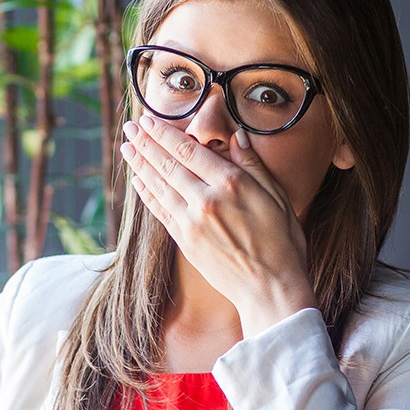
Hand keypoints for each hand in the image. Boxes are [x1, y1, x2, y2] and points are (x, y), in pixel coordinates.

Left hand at [119, 114, 316, 336]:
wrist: (270, 289)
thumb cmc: (282, 242)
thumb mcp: (277, 197)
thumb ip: (253, 165)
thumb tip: (237, 136)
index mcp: (230, 184)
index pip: (187, 150)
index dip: (163, 134)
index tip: (147, 120)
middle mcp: (205, 200)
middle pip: (167, 165)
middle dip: (144, 143)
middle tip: (128, 127)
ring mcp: (191, 222)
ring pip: (159, 186)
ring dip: (139, 165)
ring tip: (126, 149)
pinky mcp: (185, 241)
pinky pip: (160, 211)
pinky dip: (147, 194)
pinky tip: (138, 181)